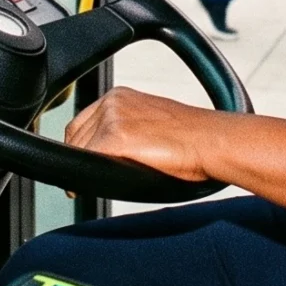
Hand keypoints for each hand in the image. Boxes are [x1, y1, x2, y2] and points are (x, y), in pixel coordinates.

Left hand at [63, 87, 217, 180]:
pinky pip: (83, 163)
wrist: (210, 141)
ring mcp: (111, 119)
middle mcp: (112, 103)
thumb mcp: (150, 123)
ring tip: (91, 185)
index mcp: (120, 96)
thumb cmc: (191, 139)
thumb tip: (108, 154)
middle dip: (78, 160)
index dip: (78, 148)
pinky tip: (84, 189)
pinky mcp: (112, 139)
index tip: (81, 163)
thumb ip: (126, 128)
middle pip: (75, 137)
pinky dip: (81, 179)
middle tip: (83, 181)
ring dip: (81, 171)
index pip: (81, 123)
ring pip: (77, 151)